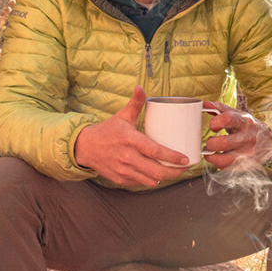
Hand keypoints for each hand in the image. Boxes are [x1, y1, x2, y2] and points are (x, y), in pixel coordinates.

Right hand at [73, 86, 190, 188]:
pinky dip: (151, 180)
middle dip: (175, 172)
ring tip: (174, 170)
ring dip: (165, 177)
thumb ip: (135, 103)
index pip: (155, 151)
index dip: (173, 157)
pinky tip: (157, 173)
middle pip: (157, 171)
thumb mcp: (122, 116)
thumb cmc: (107, 131)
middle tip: (185, 167)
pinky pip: (141, 183)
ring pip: (151, 180)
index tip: (186, 159)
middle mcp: (126, 157)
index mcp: (130, 140)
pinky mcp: (120, 180)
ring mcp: (123, 171)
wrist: (85, 147)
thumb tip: (141, 87)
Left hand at [201, 101, 271, 169]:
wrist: (268, 142)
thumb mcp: (238, 115)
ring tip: (211, 152)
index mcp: (244, 121)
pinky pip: (226, 169)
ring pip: (223, 160)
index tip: (213, 126)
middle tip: (210, 142)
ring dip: (211, 157)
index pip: (226, 119)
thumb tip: (206, 104)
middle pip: (223, 143)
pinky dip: (219, 164)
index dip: (215, 122)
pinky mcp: (245, 166)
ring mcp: (247, 154)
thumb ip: (221, 109)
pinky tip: (220, 158)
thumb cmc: (248, 126)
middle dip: (211, 143)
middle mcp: (247, 138)